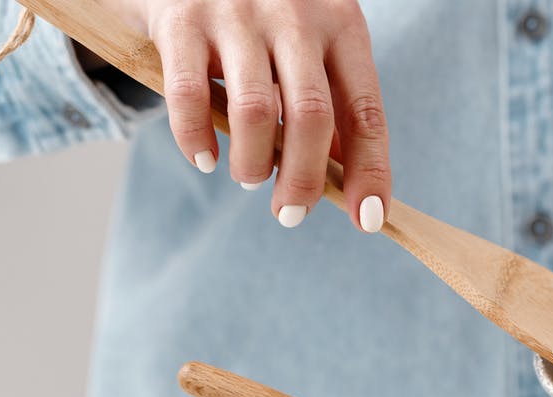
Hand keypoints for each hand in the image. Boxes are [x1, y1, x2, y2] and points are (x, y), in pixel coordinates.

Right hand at [108, 0, 388, 230]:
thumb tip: (344, 177)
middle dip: (303, 180)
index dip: (371, 170)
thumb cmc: (263, 13)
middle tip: (290, 213)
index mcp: (341, 23)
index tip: (369, 219)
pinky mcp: (182, 18)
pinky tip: (205, 158)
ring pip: (256, 111)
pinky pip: (190, 95)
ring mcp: (238, 13)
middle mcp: (296, 14)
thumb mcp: (310, 41)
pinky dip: (196, 139)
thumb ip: (328, 99)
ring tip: (248, 179)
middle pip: (312, 116)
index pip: (366, 110)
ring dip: (252, 164)